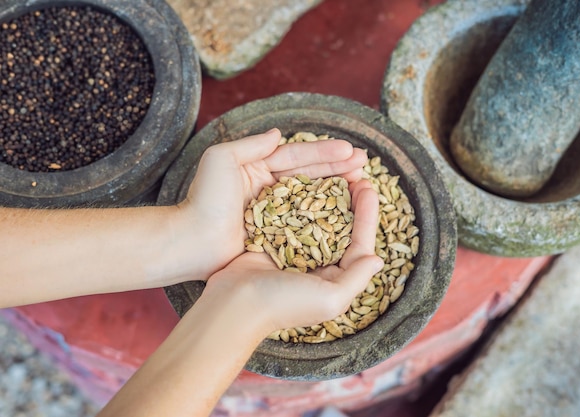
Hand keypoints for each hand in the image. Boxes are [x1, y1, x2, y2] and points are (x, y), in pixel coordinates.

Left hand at [174, 128, 367, 282]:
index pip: (297, 157)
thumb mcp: (222, 160)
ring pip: (311, 196)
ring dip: (337, 188)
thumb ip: (250, 145)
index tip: (351, 150)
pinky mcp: (275, 235)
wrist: (192, 242)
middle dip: (338, 166)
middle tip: (365, 162)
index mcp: (257, 168)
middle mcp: (269, 188)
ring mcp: (274, 212)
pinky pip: (305, 221)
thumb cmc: (205, 200)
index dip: (325, 152)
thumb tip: (278, 134)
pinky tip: (345, 211)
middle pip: (310, 174)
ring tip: (362, 181)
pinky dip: (325, 215)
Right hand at [199, 179, 382, 332]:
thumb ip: (358, 278)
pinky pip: (294, 217)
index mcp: (335, 279)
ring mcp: (296, 252)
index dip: (367, 216)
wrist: (235, 303)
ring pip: (319, 218)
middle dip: (351, 202)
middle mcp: (319, 266)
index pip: (359, 243)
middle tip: (356, 175)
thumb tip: (378, 259)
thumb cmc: (285, 305)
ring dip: (329, 196)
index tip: (369, 188)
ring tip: (336, 174)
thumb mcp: (331, 299)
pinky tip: (307, 181)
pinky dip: (302, 200)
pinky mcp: (274, 241)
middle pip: (342, 228)